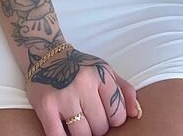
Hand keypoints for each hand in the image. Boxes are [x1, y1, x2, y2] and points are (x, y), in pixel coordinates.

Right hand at [24, 44, 140, 135]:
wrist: (45, 56)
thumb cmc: (79, 67)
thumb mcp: (104, 71)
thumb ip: (124, 90)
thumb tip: (136, 113)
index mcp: (101, 74)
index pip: (117, 114)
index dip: (114, 120)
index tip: (106, 115)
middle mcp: (83, 84)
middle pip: (100, 127)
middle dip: (97, 127)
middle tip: (90, 118)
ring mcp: (64, 96)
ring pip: (82, 135)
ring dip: (82, 134)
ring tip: (78, 122)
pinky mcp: (46, 106)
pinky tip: (66, 130)